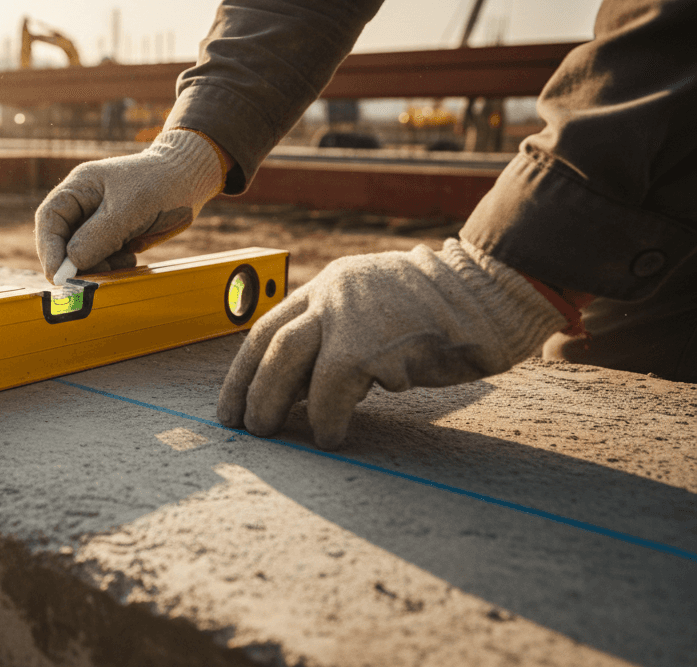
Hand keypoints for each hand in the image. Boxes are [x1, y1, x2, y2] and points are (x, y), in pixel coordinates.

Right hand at [34, 129, 228, 279]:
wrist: (192, 180)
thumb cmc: (160, 183)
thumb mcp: (127, 208)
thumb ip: (98, 236)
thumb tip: (71, 263)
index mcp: (79, 188)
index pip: (50, 219)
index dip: (49, 249)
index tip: (57, 275)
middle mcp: (84, 206)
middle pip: (63, 241)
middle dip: (74, 263)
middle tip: (89, 280)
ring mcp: (99, 223)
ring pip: (84, 255)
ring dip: (98, 266)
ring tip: (123, 261)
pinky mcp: (116, 238)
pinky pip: (104, 259)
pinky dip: (113, 266)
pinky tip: (132, 258)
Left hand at [217, 239, 566, 448]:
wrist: (493, 296)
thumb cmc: (442, 319)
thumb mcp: (378, 319)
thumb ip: (339, 344)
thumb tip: (297, 393)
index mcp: (330, 286)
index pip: (269, 327)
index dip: (244, 369)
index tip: (231, 402)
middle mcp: (332, 293)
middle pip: (269, 342)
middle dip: (247, 387)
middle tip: (241, 425)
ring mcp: (350, 313)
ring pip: (286, 358)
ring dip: (270, 400)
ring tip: (267, 433)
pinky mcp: (371, 341)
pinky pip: (331, 388)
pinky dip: (324, 417)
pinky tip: (328, 438)